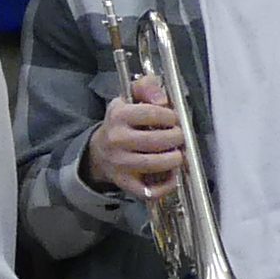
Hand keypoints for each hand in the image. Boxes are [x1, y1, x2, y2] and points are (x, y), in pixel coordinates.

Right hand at [83, 77, 186, 200]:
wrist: (100, 151)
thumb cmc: (121, 123)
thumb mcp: (129, 98)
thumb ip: (146, 88)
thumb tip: (163, 99)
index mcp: (118, 116)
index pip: (150, 113)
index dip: (169, 116)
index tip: (173, 118)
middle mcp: (117, 140)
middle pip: (156, 141)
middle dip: (176, 138)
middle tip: (179, 136)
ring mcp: (120, 164)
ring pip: (155, 165)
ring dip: (174, 159)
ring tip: (178, 154)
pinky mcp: (125, 184)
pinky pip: (149, 190)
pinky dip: (166, 185)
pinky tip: (172, 175)